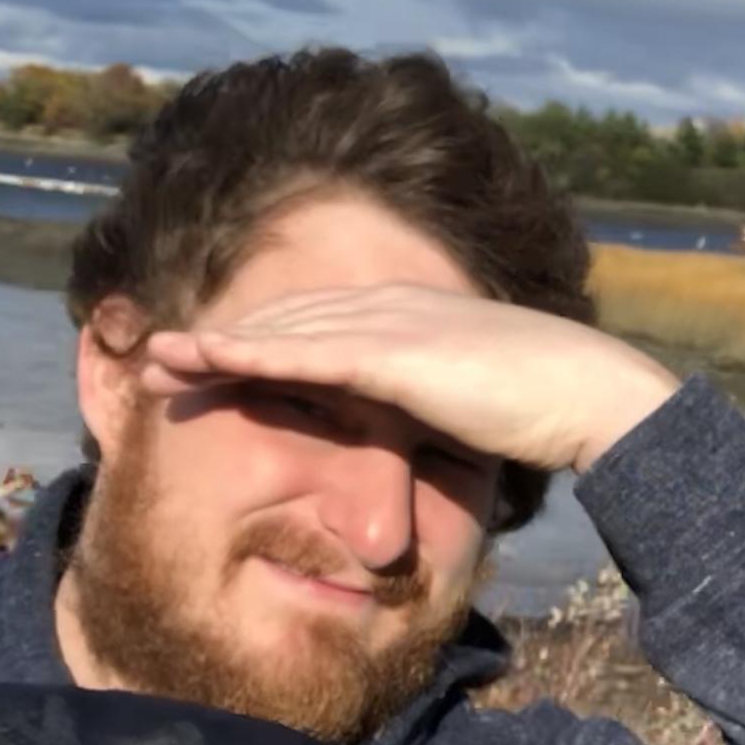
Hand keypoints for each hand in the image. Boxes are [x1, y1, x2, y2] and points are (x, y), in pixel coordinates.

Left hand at [138, 284, 678, 473]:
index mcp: (412, 316)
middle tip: (156, 356)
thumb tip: (424, 438)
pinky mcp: (391, 354)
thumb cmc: (550, 407)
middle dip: (216, 337)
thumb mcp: (477, 405)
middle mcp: (391, 307)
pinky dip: (244, 353)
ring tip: (154, 361)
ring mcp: (389, 324)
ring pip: (278, 329)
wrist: (590, 391)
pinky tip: (200, 358)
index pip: (317, 322)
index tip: (209, 359)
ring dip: (211, 344)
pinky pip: (301, 352)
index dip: (257, 338)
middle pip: (283, 318)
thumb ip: (439, 411)